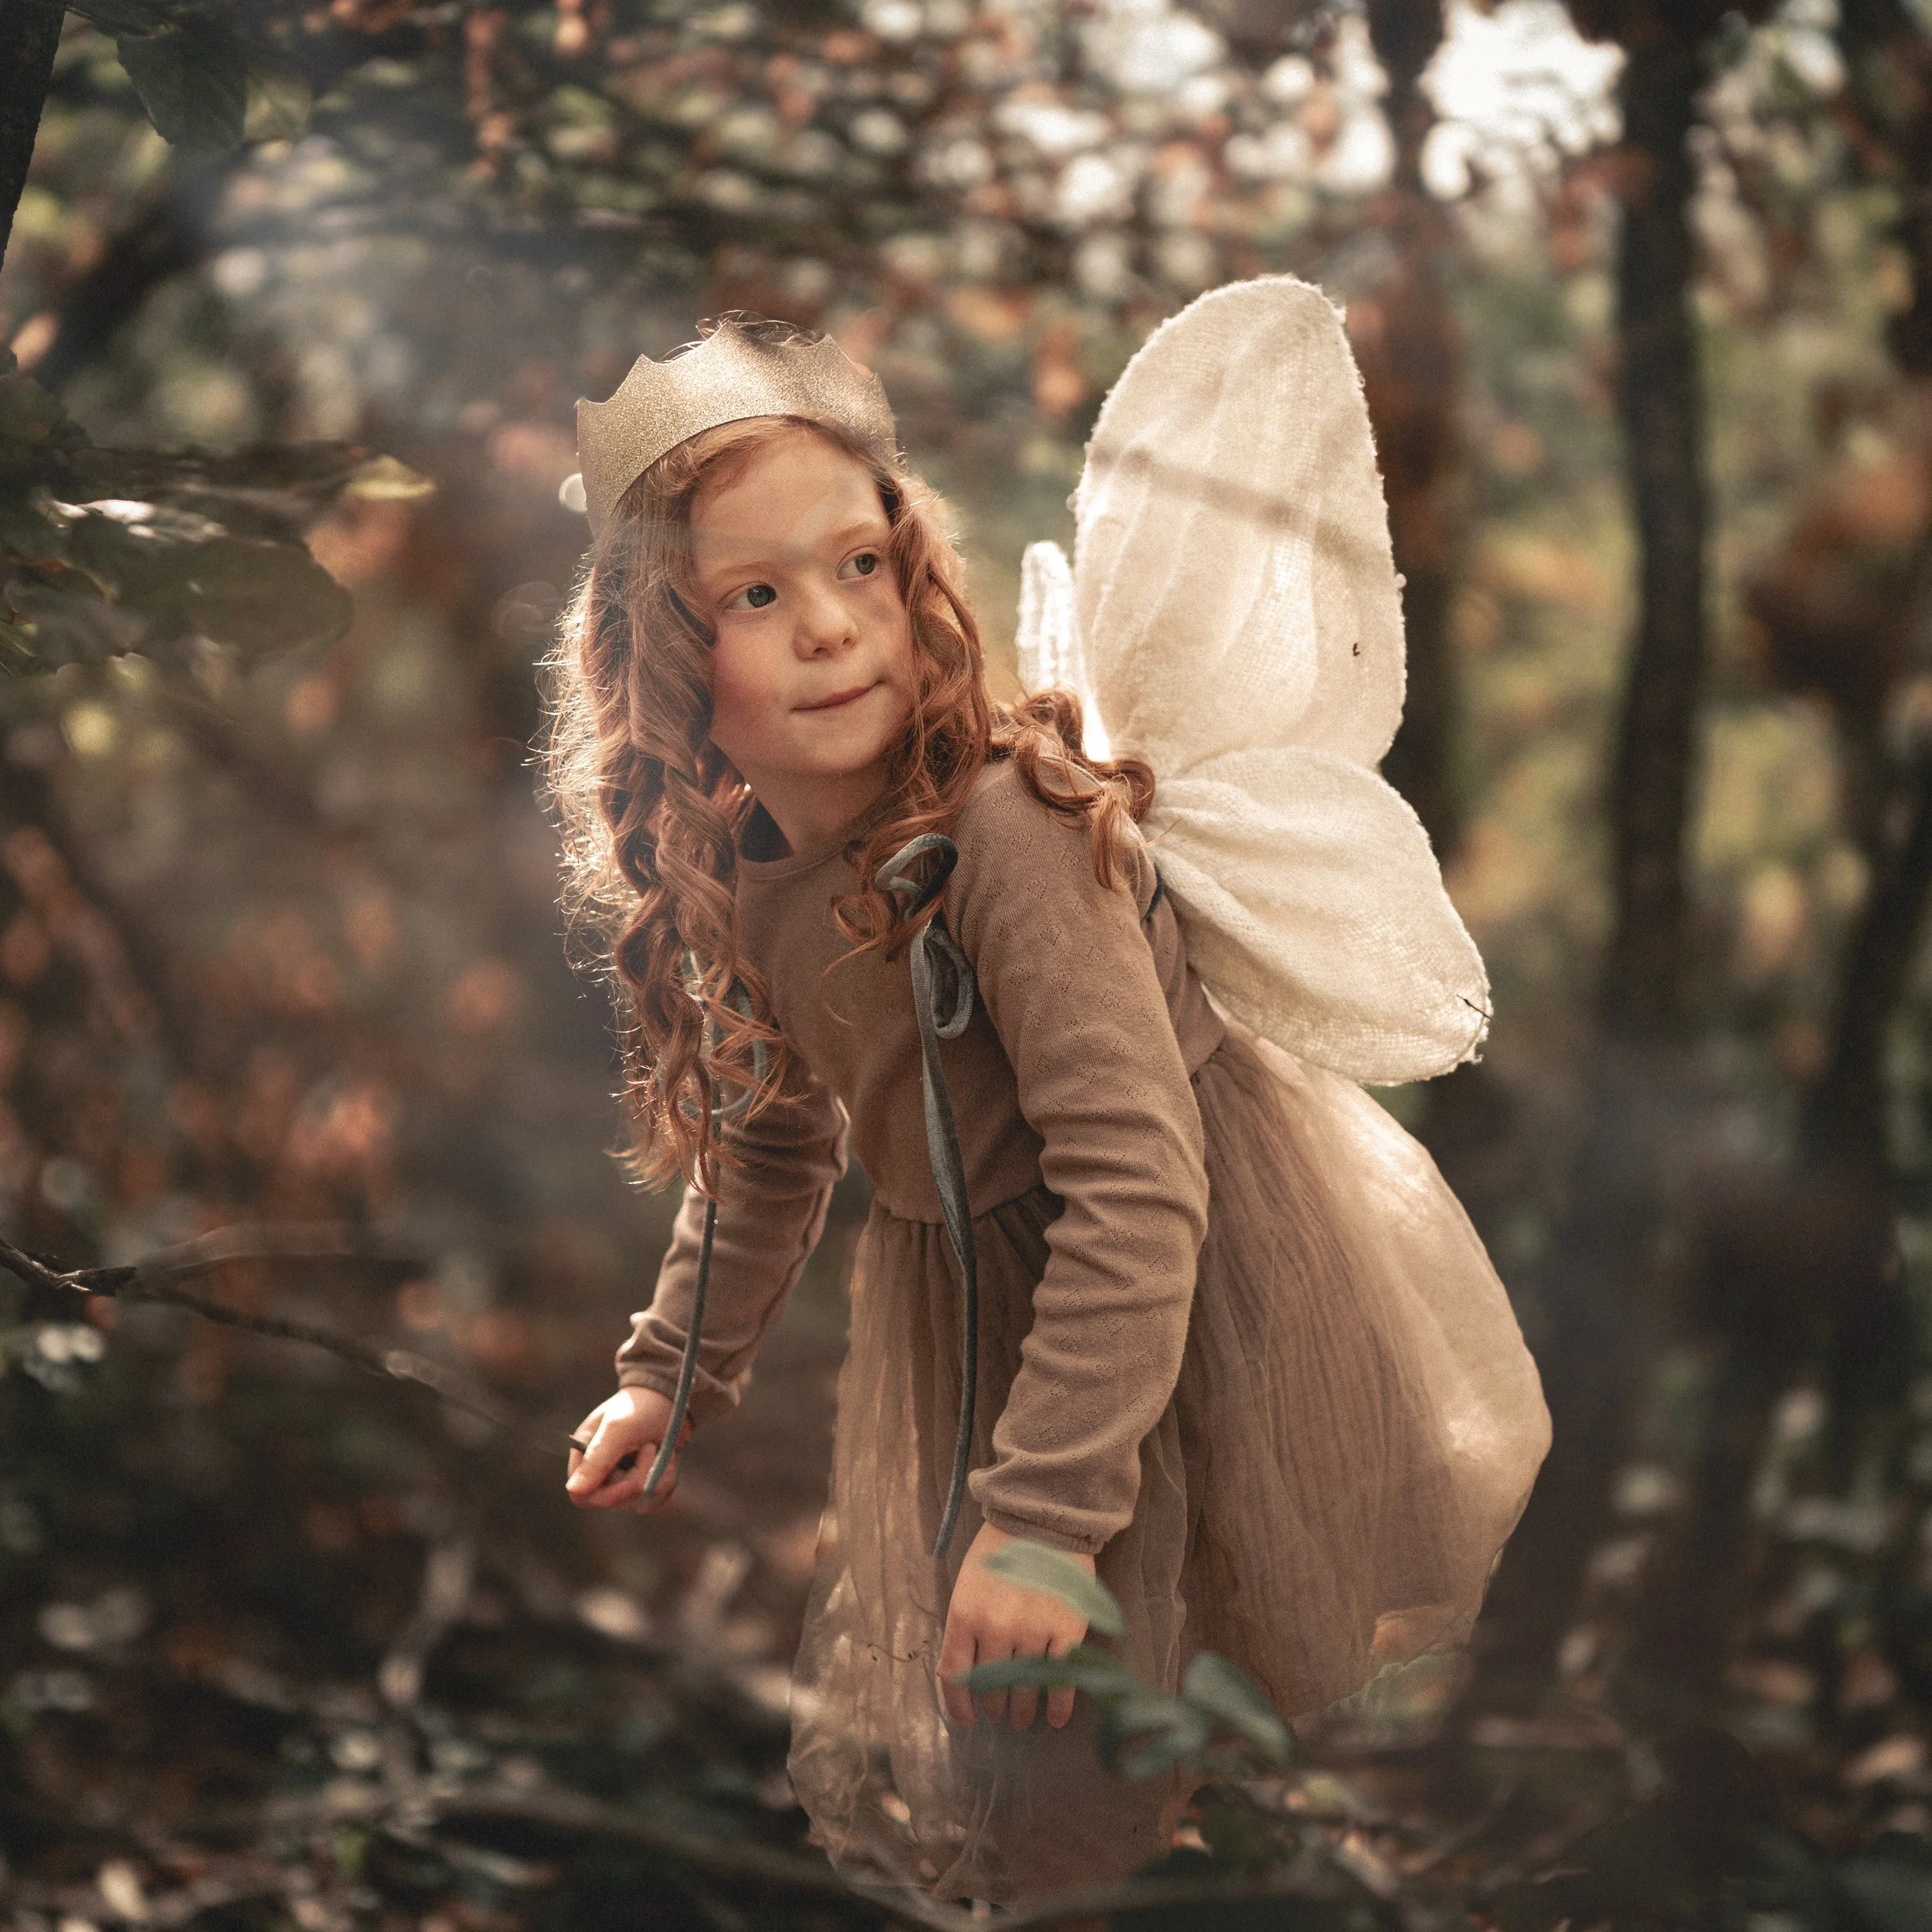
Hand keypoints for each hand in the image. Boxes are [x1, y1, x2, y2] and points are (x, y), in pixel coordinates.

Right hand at [566, 1386, 690, 1513]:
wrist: (671, 1397)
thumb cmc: (640, 1407)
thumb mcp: (618, 1429)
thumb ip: (597, 1459)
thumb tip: (573, 1490)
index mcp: (585, 1456)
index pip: (582, 1496)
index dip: (607, 1493)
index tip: (631, 1474)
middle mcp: (600, 1473)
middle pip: (612, 1502)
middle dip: (639, 1478)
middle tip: (649, 1447)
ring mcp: (622, 1481)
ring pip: (637, 1504)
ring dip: (656, 1477)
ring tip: (658, 1449)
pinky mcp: (643, 1485)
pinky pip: (654, 1501)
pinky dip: (665, 1481)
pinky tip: (667, 1461)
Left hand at [936, 1522, 1092, 1730]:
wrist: (1043, 1518)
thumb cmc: (1000, 1551)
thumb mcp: (968, 1586)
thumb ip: (964, 1629)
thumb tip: (963, 1677)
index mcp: (965, 1614)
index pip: (955, 1676)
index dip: (959, 1705)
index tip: (967, 1719)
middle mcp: (997, 1627)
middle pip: (991, 1687)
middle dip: (995, 1707)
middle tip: (1001, 1714)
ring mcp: (1034, 1630)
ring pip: (1024, 1688)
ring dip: (1023, 1709)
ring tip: (1023, 1717)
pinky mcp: (1067, 1631)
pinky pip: (1060, 1680)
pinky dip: (1057, 1705)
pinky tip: (1054, 1717)